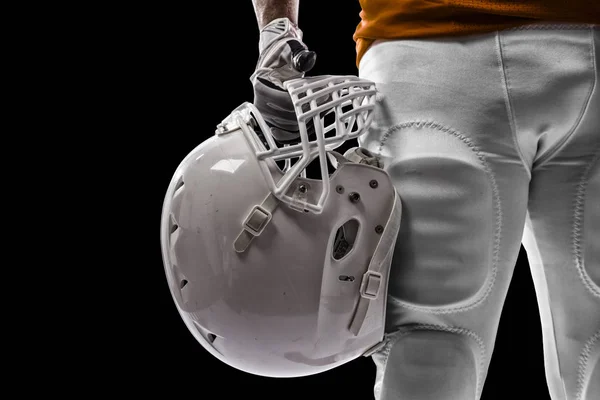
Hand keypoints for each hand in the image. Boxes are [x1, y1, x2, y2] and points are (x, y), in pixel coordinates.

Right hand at [250, 18, 316, 143]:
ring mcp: (265, 117)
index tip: (322, 96)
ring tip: (322, 109)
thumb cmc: (282, 59)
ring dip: (308, 122)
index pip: (285, 102)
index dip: (305, 101)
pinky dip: (302, 131)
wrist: (274, 66)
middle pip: (289, 118)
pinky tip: (312, 121)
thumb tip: (308, 58)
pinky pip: (287, 135)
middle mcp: (260, 104)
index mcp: (261, 86)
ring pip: (290, 129)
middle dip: (310, 112)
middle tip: (327, 102)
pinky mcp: (272, 124)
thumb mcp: (289, 53)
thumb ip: (298, 57)